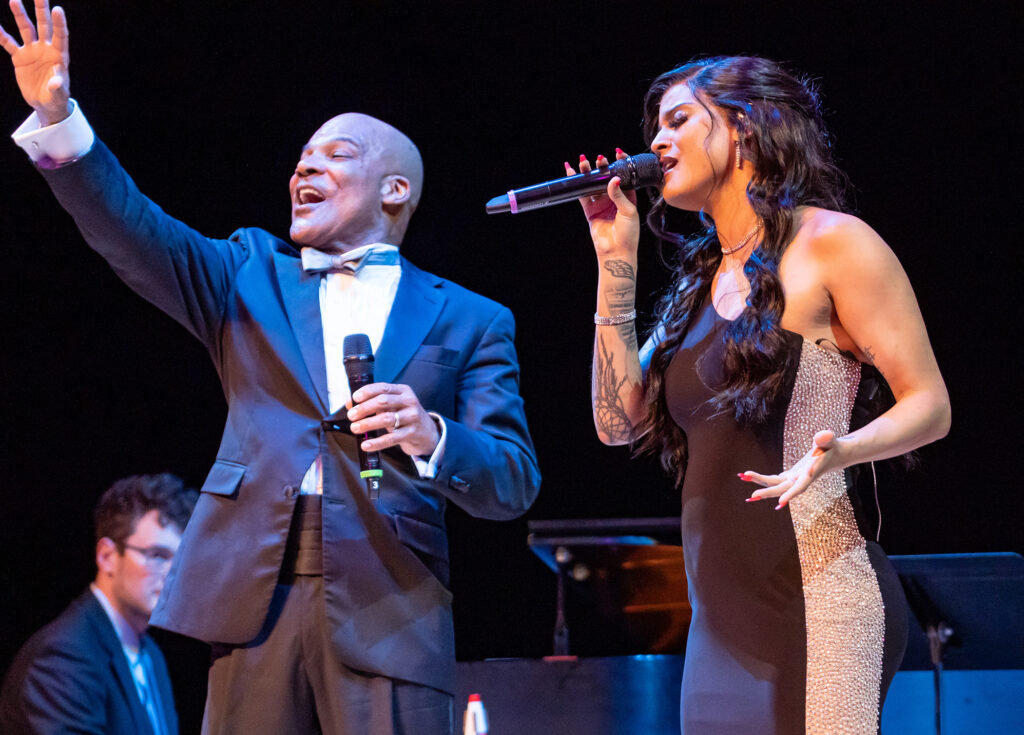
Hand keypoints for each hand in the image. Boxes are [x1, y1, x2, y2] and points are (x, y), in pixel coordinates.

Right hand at [0, 0, 70, 124]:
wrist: (45, 103)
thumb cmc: (56, 98)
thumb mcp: (58, 95)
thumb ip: (57, 87)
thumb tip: (56, 82)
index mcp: (59, 55)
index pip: (60, 36)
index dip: (59, 23)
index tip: (58, 9)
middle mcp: (46, 49)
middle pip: (44, 25)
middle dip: (41, 10)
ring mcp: (32, 51)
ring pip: (26, 29)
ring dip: (20, 15)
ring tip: (15, 1)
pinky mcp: (20, 57)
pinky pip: (8, 43)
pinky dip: (1, 35)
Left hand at [347, 383, 439, 457]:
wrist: (427, 432)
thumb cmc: (404, 416)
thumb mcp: (393, 406)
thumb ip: (373, 403)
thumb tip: (349, 404)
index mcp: (403, 391)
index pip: (383, 388)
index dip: (367, 392)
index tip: (355, 398)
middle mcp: (409, 402)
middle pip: (383, 402)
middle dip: (364, 408)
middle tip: (351, 416)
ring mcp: (412, 417)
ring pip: (386, 419)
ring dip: (367, 424)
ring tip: (355, 428)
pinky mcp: (412, 433)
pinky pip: (391, 439)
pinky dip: (376, 442)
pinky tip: (366, 444)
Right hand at [566, 149, 638, 258]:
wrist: (617, 252)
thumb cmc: (628, 234)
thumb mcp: (628, 211)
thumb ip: (619, 195)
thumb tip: (613, 179)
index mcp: (628, 196)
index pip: (623, 175)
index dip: (620, 163)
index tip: (617, 153)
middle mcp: (614, 198)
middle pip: (606, 178)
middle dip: (602, 167)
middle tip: (599, 159)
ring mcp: (601, 203)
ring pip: (593, 184)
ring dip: (588, 173)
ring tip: (583, 162)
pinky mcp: (590, 210)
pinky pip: (582, 194)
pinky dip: (576, 184)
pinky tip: (571, 174)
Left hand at [741, 430, 842, 508]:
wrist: (833, 456)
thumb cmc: (831, 446)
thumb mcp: (830, 441)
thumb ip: (826, 438)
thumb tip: (823, 436)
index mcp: (810, 474)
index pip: (801, 486)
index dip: (791, 494)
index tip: (780, 503)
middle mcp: (800, 479)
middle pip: (783, 488)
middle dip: (768, 491)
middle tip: (753, 494)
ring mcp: (794, 478)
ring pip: (774, 483)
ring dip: (759, 481)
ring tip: (742, 476)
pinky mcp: (789, 475)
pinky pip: (773, 479)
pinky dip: (761, 478)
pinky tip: (747, 477)